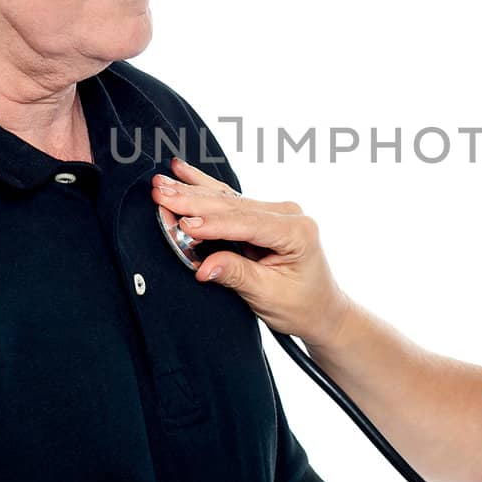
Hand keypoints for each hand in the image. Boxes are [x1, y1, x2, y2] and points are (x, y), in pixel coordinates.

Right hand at [151, 158, 351, 348]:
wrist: (322, 310)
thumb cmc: (302, 306)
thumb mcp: (269, 296)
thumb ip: (236, 275)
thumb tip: (203, 266)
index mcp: (297, 232)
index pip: (247, 223)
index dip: (212, 223)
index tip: (182, 223)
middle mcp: (288, 214)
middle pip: (233, 205)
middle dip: (193, 199)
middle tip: (159, 192)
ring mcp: (275, 212)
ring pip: (227, 199)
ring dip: (192, 191)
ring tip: (161, 182)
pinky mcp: (262, 216)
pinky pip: (229, 201)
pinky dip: (203, 190)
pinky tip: (182, 172)